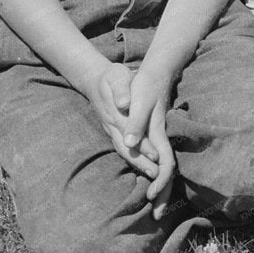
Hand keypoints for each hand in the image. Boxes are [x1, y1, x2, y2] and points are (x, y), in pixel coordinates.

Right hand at [82, 61, 162, 180]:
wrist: (96, 80)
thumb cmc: (112, 77)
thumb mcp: (117, 77)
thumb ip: (121, 90)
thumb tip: (124, 104)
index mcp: (115, 114)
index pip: (131, 134)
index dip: (143, 145)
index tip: (156, 156)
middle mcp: (112, 126)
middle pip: (127, 148)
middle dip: (142, 162)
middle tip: (157, 174)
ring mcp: (111, 131)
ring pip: (124, 151)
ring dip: (138, 164)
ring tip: (155, 175)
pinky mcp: (113, 132)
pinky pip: (122, 149)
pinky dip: (133, 159)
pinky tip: (145, 167)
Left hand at [125, 67, 177, 218]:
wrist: (157, 72)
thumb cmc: (146, 86)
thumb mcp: (139, 100)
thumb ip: (136, 123)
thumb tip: (131, 144)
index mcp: (157, 134)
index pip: (165, 163)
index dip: (160, 181)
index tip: (152, 197)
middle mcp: (160, 139)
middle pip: (167, 171)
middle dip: (164, 194)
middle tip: (157, 216)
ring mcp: (159, 139)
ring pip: (164, 168)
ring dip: (162, 189)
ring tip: (156, 207)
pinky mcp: (155, 137)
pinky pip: (160, 161)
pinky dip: (158, 176)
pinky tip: (153, 185)